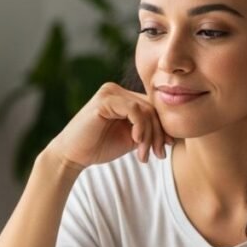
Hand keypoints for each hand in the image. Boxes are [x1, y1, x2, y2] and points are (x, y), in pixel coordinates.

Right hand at [45, 83, 173, 170]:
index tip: (163, 150)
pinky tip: (136, 142)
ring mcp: (110, 92)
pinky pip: (134, 109)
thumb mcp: (130, 139)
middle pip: (151, 108)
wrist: (73, 156)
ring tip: (144, 155)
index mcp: (123, 97)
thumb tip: (173, 135)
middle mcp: (116, 90)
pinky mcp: (104, 99)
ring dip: (149, 135)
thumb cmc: (99, 147)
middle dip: (157, 134)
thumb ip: (148, 132)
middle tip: (157, 155)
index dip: (162, 129)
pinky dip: (140, 127)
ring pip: (145, 109)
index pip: (152, 108)